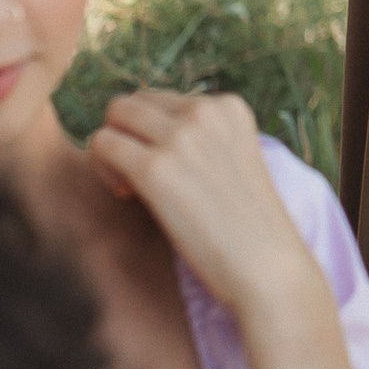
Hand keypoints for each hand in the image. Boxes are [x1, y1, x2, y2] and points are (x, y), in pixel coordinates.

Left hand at [89, 89, 318, 323]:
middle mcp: (206, 111)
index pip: (165, 101)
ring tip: (132, 187)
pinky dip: (104, 169)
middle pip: (134, 102)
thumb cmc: (249, 228)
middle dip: (128, 136)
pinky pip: (102, 144)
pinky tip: (128, 197)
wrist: (266, 267)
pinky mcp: (155, 169)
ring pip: (114, 115)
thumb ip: (200, 139)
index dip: (155, 135)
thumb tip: (145, 134)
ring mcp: (180, 138)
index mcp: (229, 107)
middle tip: (140, 178)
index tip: (169, 171)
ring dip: (112, 150)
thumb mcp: (234, 162)